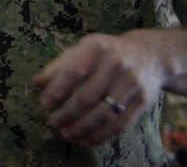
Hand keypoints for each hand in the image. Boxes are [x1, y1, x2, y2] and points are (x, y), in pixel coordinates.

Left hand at [32, 31, 164, 146]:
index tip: (44, 104)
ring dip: (83, 129)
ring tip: (67, 134)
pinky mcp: (143, 101)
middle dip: (67, 114)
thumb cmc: (105, 53)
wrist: (149, 55)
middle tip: (53, 122)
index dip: (57, 90)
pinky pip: (120, 124)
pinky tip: (87, 139)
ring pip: (104, 114)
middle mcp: (116, 64)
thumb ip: (58, 66)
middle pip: (88, 97)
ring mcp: (132, 83)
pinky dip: (102, 135)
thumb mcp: (81, 50)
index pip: (73, 71)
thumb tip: (36, 82)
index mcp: (96, 47)